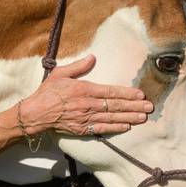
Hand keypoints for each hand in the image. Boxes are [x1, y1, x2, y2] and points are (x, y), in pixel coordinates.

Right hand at [20, 55, 153, 135]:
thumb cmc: (47, 92)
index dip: (127, 94)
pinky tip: (126, 127)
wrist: (35, 113)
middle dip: (134, 106)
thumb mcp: (61, 74)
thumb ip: (78, 66)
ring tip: (143, 118)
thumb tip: (92, 57)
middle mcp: (88, 105)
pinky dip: (115, 128)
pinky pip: (101, 129)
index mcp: (85, 90)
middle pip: (115, 106)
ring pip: (112, 118)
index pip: (111, 92)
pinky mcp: (82, 129)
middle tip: (149, 107)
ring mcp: (86, 118)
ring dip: (129, 118)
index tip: (140, 94)